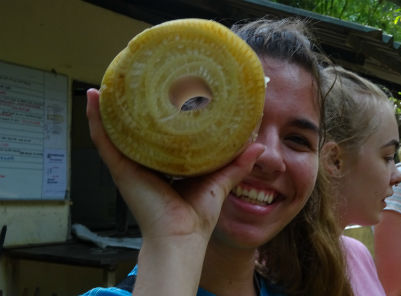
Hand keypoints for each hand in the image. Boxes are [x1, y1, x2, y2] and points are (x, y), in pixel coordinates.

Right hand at [86, 88, 264, 241]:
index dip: (157, 116)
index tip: (164, 92)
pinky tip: (93, 97)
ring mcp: (128, 164)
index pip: (156, 135)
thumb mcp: (219, 181)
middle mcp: (142, 162)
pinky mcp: (120, 169)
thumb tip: (257, 146)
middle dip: (131, 107)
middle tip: (136, 79)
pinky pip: (103, 140)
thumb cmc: (196, 216)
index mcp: (162, 164)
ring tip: (108, 82)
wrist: (181, 237)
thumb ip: (236, 164)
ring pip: (113, 130)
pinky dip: (95, 119)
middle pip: (132, 130)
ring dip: (107, 107)